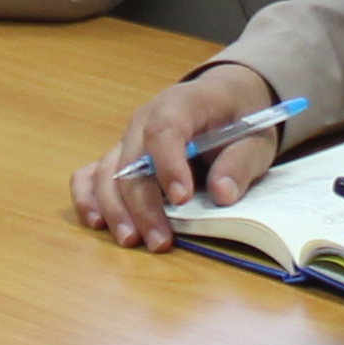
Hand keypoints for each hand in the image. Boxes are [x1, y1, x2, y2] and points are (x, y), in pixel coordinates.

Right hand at [65, 63, 282, 248]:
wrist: (222, 103)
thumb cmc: (236, 119)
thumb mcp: (255, 137)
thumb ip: (240, 163)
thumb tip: (222, 194)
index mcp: (180, 104)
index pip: (165, 129)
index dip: (169, 164)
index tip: (181, 198)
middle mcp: (144, 121)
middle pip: (131, 161)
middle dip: (142, 205)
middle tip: (160, 241)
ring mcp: (127, 140)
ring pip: (106, 172)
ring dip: (115, 209)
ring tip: (131, 240)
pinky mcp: (118, 158)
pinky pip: (90, 175)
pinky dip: (88, 198)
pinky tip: (96, 223)